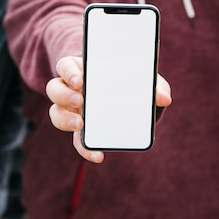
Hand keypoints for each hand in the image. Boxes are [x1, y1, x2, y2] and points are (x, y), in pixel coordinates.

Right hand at [46, 56, 171, 162]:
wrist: (130, 98)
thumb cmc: (130, 81)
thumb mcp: (142, 78)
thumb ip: (153, 85)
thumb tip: (164, 98)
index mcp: (83, 70)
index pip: (65, 65)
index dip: (69, 71)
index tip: (80, 80)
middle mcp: (72, 89)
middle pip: (54, 88)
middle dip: (64, 95)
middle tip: (81, 101)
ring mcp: (73, 111)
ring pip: (55, 112)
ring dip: (65, 119)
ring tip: (81, 125)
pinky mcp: (81, 131)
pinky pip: (76, 141)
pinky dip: (85, 149)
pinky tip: (98, 154)